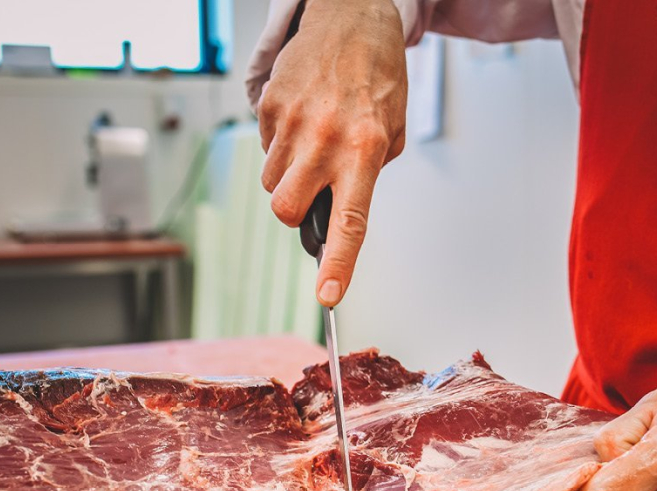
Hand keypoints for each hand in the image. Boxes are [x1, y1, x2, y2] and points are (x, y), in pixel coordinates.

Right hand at [256, 0, 407, 305]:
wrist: (352, 20)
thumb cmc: (377, 79)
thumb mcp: (391, 132)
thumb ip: (367, 176)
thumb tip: (340, 211)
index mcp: (364, 151)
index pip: (350, 222)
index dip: (338, 264)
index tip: (329, 296)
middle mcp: (326, 140)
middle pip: (286, 210)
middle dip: (294, 214)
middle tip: (311, 192)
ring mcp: (293, 123)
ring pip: (271, 183)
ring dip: (288, 177)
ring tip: (313, 143)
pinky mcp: (269, 105)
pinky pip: (265, 149)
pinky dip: (280, 147)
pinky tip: (302, 121)